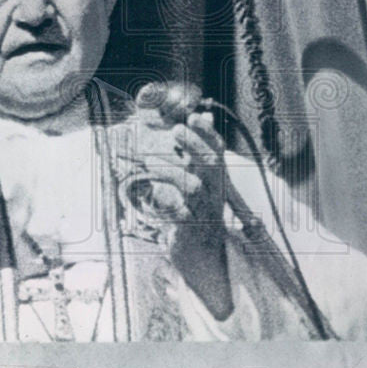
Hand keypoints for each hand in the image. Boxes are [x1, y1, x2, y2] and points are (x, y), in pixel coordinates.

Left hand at [119, 101, 232, 318]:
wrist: (203, 253)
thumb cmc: (198, 207)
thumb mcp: (202, 176)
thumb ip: (199, 148)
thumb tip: (203, 115)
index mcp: (216, 178)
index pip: (218, 150)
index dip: (208, 133)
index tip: (193, 116)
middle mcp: (214, 191)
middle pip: (211, 164)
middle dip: (195, 144)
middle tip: (176, 129)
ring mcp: (204, 210)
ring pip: (192, 186)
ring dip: (171, 169)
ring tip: (149, 159)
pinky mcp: (190, 228)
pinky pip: (178, 213)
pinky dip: (163, 202)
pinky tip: (148, 191)